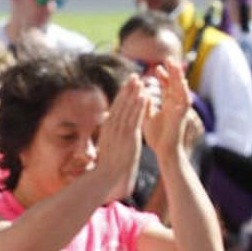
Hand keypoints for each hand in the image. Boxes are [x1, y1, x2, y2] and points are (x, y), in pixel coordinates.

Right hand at [94, 76, 146, 202]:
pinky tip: (145, 96)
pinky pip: (135, 118)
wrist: (106, 174)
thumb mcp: (106, 143)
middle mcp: (113, 126)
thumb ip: (108, 131)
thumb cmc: (107, 162)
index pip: (116, 107)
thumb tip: (106, 121)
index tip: (127, 84)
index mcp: (108, 127)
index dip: (122, 94)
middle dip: (128, 89)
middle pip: (121, 104)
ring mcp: (121, 131)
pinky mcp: (129, 136)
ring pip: (129, 108)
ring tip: (141, 81)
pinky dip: (140, 106)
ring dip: (135, 94)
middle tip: (135, 76)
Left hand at [140, 61, 192, 158]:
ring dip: (178, 77)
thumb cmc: (157, 137)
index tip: (156, 67)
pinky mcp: (182, 116)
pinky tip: (181, 83)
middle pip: (175, 84)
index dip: (163, 76)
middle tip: (168, 58)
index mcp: (167, 104)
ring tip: (175, 65)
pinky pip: (185, 102)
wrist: (164, 151)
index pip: (167, 86)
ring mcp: (180, 109)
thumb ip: (146, 105)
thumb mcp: (148, 117)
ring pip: (181, 89)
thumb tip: (140, 94)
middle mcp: (175, 105)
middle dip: (172, 72)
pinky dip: (184, 92)